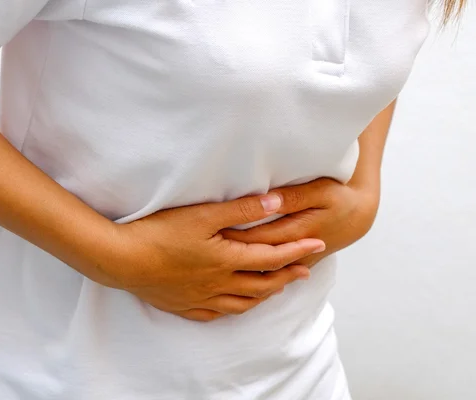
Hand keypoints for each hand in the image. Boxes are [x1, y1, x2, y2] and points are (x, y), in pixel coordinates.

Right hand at [101, 194, 325, 321]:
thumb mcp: (203, 214)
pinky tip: (230, 307)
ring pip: (241, 303)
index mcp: (226, 260)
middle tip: (304, 271)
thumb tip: (276, 202)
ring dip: (263, 295)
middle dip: (286, 276)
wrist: (122, 259)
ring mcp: (200, 298)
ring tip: (274, 289)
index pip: (272, 257)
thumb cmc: (159, 233)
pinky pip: (214, 314)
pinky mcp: (182, 304)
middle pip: (262, 285)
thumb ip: (241, 209)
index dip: (297, 250)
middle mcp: (218, 284)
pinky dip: (230, 310)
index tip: (318, 244)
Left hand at [221, 178, 378, 269]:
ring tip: (208, 267)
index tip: (206, 233)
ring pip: (262, 271)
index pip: (256, 238)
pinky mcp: (297, 264)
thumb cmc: (339, 199)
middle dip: (227, 254)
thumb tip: (266, 199)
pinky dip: (252, 277)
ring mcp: (296, 262)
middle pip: (254, 256)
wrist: (360, 216)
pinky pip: (271, 275)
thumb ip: (291, 197)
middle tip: (198, 251)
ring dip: (238, 269)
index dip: (231, 237)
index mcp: (296, 231)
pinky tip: (233, 278)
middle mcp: (293, 252)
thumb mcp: (319, 191)